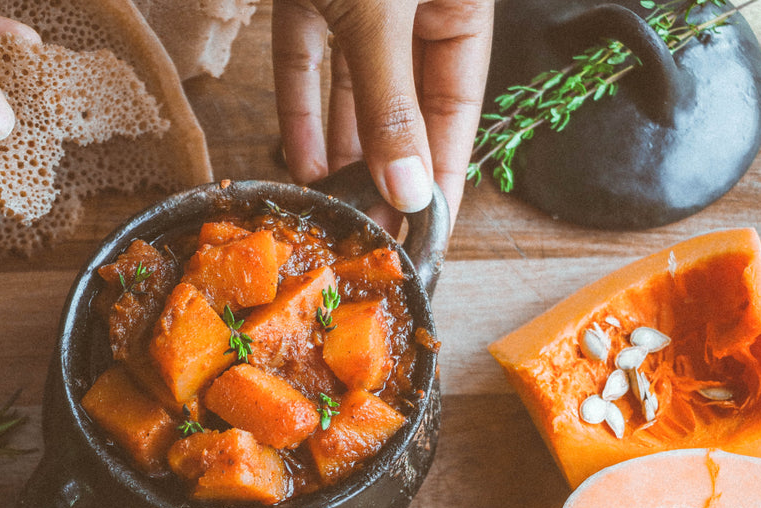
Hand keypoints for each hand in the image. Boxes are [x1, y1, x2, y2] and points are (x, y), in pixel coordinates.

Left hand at [272, 0, 492, 227]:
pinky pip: (304, 58)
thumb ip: (390, 101)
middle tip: (375, 231)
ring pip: (353, 87)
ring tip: (339, 209)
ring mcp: (358, 0)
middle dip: (386, 170)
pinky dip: (301, 109)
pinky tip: (302, 165)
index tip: (429, 229)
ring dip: (343, 150)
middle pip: (405, 103)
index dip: (442, 171)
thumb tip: (407, 188)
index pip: (457, 102)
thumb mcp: (379, 19)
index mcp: (459, 1)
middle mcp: (413, 5)